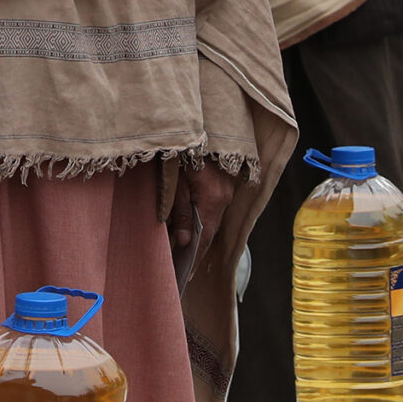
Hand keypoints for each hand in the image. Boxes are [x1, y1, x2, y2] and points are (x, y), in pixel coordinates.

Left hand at [167, 160, 236, 283]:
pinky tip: (192, 228)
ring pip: (212, 219)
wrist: (200, 127)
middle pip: (210, 230)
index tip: (186, 275)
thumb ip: (180, 211)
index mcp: (213, 199)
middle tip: (182, 267)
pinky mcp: (224, 184)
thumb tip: (182, 240)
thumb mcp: (176, 182)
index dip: (195, 256)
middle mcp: (224, 197)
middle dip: (196, 249)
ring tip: (183, 251)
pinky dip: (203, 221)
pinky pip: (214, 209)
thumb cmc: (181, 153)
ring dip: (199, 235)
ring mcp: (226, 190)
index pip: (204, 236)